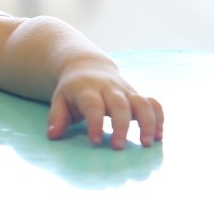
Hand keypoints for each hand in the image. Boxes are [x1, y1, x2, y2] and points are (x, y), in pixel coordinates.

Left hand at [46, 61, 163, 149]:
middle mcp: (108, 89)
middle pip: (119, 104)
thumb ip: (57, 117)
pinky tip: (160, 136)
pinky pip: (153, 103)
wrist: (86, 66)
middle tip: (118, 147)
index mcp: (87, 90)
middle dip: (121, 126)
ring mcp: (125, 91)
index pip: (93, 105)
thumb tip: (53, 135)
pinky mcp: (137, 95)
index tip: (95, 141)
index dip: (95, 122)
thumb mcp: (60, 99)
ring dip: (147, 122)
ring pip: (141, 102)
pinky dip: (159, 117)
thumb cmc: (72, 90)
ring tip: (147, 143)